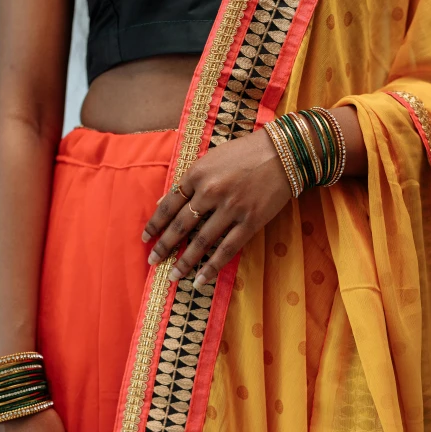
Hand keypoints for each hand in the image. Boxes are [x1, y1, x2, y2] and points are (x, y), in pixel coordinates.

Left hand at [142, 127, 291, 286]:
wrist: (284, 152)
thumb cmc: (245, 152)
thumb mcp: (211, 159)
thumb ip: (189, 180)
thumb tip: (164, 200)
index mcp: (197, 174)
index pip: (169, 204)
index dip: (155, 223)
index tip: (145, 238)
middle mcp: (210, 192)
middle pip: (181, 226)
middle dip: (164, 246)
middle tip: (152, 261)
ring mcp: (231, 209)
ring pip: (201, 242)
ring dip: (184, 261)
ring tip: (172, 276)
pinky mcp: (250, 222)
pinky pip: (227, 249)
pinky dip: (211, 266)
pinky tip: (200, 279)